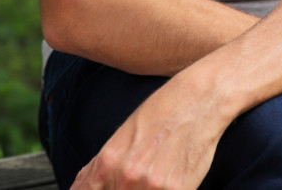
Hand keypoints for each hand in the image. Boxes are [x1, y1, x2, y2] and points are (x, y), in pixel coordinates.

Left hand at [69, 74, 225, 189]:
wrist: (200, 100)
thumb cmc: (162, 111)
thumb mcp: (123, 133)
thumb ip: (98, 165)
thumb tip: (81, 186)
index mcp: (109, 160)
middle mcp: (127, 176)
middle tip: (133, 179)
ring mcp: (152, 186)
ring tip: (151, 177)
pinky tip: (165, 182)